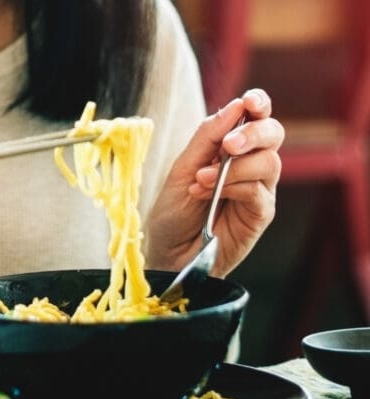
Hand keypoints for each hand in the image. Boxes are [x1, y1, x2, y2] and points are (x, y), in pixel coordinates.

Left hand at [146, 88, 284, 276]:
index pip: (255, 118)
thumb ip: (207, 138)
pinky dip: (234, 187)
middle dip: (253, 132)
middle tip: (229, 144)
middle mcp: (250, 165)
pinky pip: (259, 191)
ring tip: (201, 180)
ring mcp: (258, 190)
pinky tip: (208, 194)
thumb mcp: (182, 169)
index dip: (259, 104)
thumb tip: (235, 106)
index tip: (250, 102)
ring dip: (235, 167)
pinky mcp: (260, 214)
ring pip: (269, 162)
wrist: (167, 254)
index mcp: (230, 149)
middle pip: (272, 134)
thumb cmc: (172, 214)